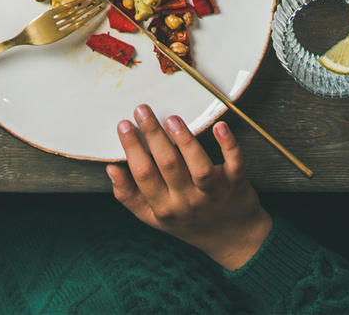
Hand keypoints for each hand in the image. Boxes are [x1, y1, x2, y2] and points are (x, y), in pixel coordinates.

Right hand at [109, 105, 271, 269]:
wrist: (231, 238)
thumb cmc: (188, 222)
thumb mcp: (153, 217)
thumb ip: (129, 195)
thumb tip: (112, 169)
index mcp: (164, 207)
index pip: (144, 175)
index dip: (133, 149)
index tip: (124, 126)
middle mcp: (187, 201)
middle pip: (168, 165)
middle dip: (153, 135)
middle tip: (142, 110)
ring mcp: (213, 193)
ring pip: (198, 166)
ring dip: (185, 140)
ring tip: (172, 119)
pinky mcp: (235, 183)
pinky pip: (234, 163)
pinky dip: (228, 145)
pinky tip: (220, 127)